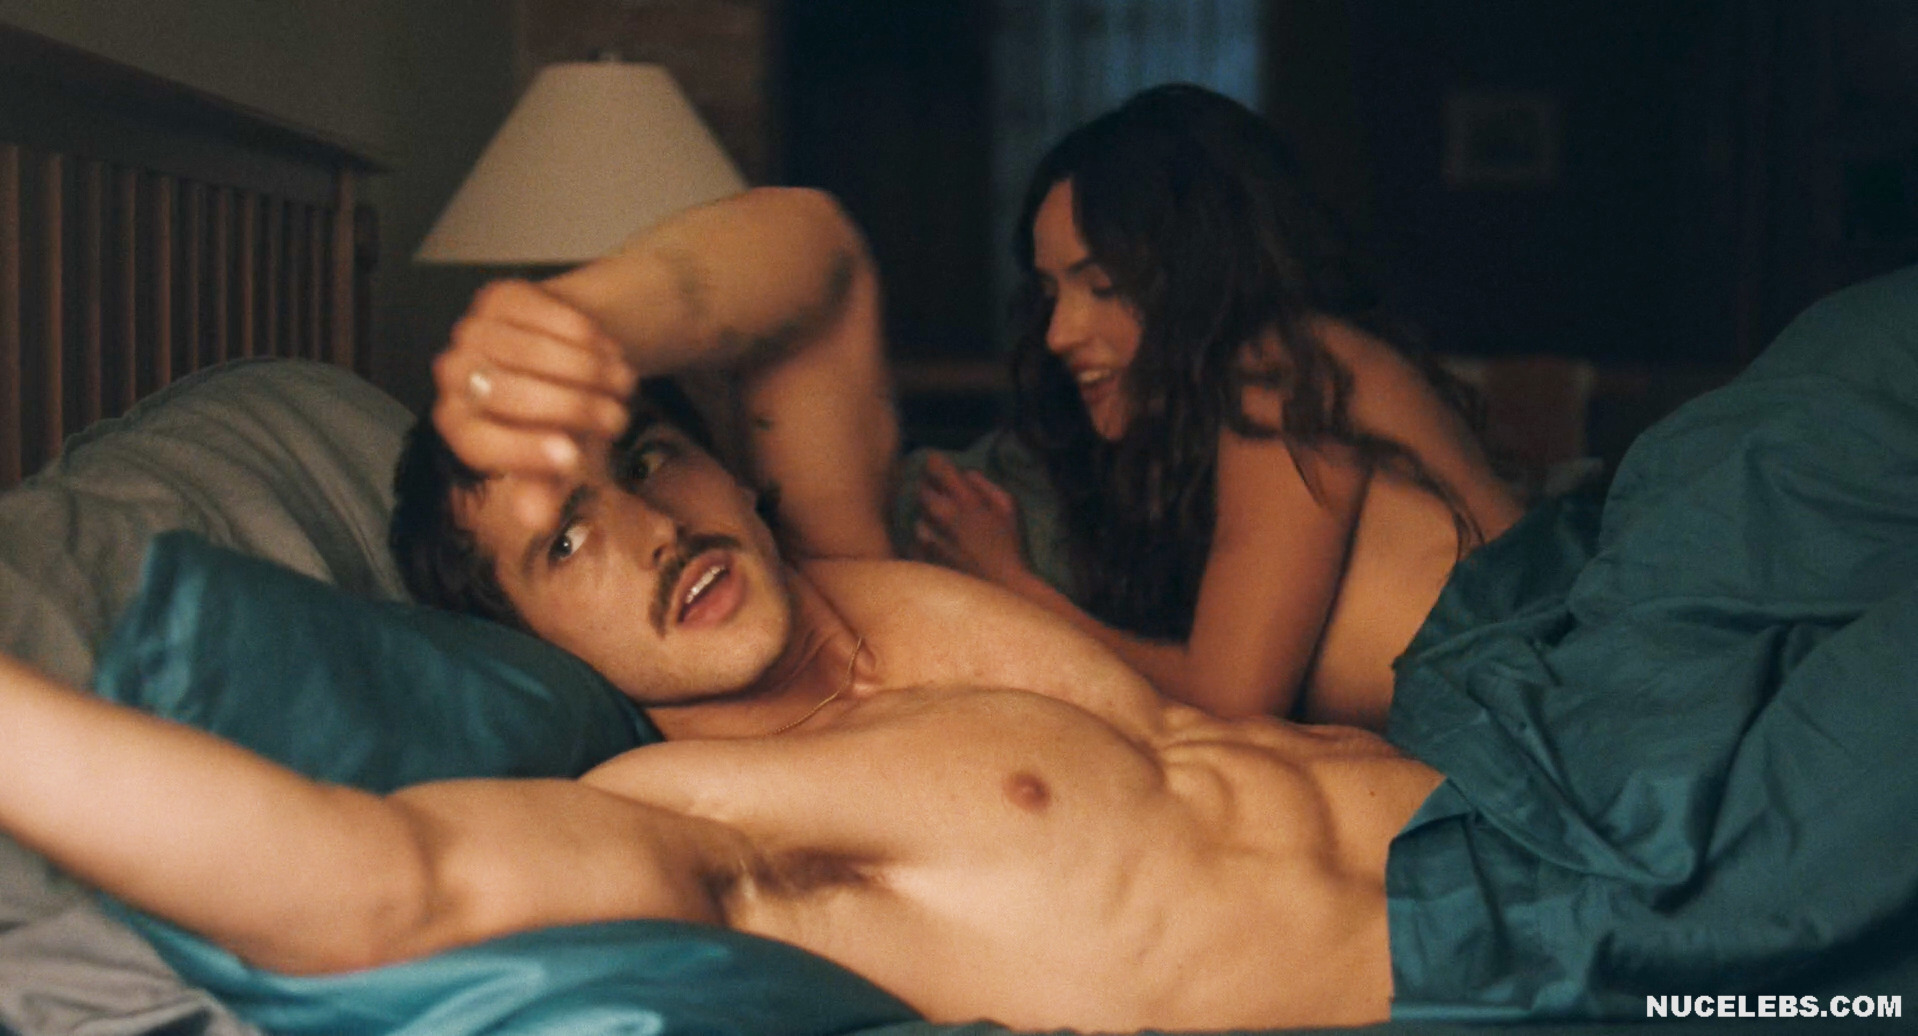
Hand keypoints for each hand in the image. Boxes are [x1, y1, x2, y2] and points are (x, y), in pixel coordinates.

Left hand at [432, 280, 637, 528]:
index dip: (523, 452)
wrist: (564, 349)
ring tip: (626, 384)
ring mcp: (472, 330)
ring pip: (524, 349)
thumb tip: (537, 521)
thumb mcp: (555, 453)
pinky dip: (581, 332)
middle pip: (502, 392)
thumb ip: (543, 483)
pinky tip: (610, 348)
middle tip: (618, 420)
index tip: (574, 459)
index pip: (479, 443)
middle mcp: (453, 376)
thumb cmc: (557, 413)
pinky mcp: (498, 296)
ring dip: (583, 368)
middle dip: (567, 407)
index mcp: (459, 425)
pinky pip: (541, 313)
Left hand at [914, 453, 1031, 587]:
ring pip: (918, 517)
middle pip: (922, 491)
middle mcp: (946, 517)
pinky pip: (916, 542)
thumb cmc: (1010, 546)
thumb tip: (966, 473)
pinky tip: (936, 544)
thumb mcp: (1009, 509)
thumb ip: (986, 487)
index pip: (940, 470)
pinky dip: (923, 540)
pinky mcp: (927, 559)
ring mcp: (933, 539)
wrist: (1003, 586)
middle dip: (927, 488)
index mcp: (967, 502)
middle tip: (936, 491)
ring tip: (938, 522)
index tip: (935, 462)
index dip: (935, 462)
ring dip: (926, 516)